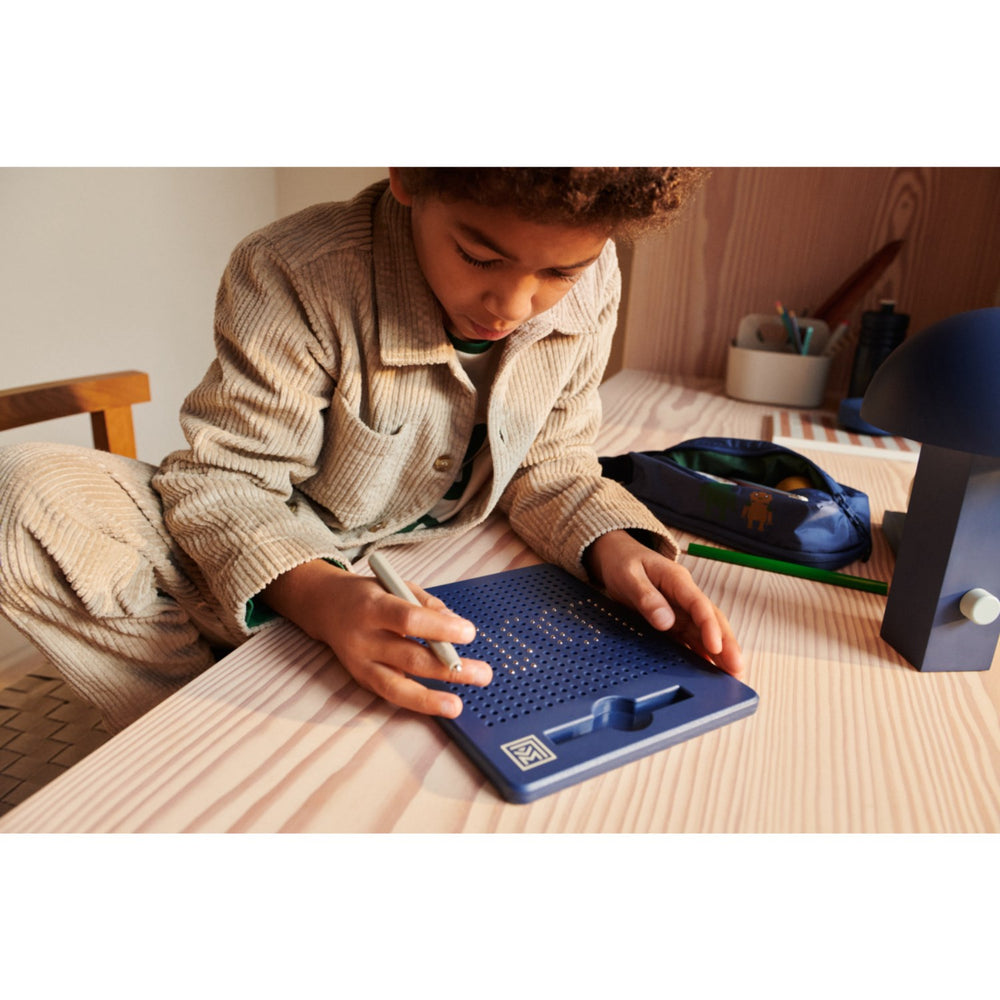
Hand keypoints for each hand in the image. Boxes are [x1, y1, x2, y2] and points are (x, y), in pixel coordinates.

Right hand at [262, 560, 491, 716]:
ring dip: (431, 699)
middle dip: (449, 668)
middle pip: (409, 656)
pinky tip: (438, 705)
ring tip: (457, 706)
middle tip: (482, 674)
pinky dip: (416, 701)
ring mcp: (360, 662)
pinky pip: (391, 694)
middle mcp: (364, 637)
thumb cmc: (370, 595)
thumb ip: (427, 604)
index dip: (440, 628)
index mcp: (374, 606)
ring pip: (396, 686)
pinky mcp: (360, 679)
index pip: (409, 619)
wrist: (326, 607)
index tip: (469, 633)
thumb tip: (457, 625)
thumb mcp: (397, 585)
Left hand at [584, 531, 743, 676]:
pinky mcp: (673, 621)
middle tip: (737, 669)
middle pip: (712, 620)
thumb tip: (665, 621)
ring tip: (732, 677)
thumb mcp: (629, 576)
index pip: (699, 604)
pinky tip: (709, 671)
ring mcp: (681, 610)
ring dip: (719, 654)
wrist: (617, 556)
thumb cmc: (624, 562)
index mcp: (677, 580)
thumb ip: (646, 597)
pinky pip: (690, 638)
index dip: (709, 626)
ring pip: (704, 633)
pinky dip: (701, 654)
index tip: (715, 647)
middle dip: (727, 645)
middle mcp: (685, 596)